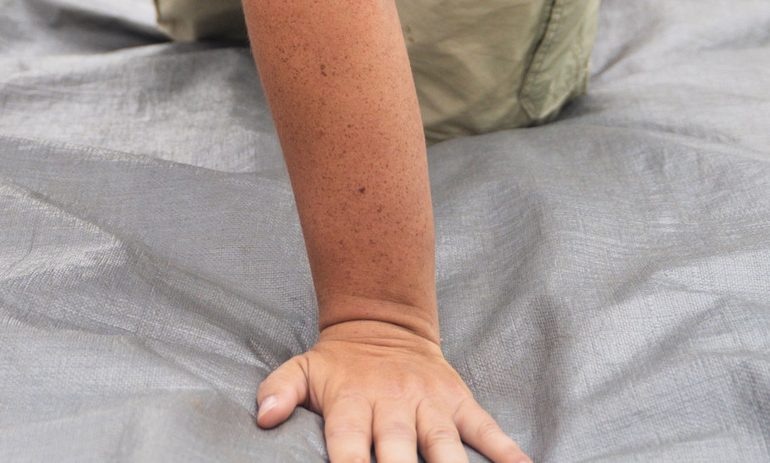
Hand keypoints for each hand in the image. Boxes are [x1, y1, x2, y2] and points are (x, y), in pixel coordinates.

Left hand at [257, 321, 528, 462]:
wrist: (384, 321)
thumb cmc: (339, 364)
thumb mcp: (302, 369)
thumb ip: (279, 390)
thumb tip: (264, 418)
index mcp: (352, 404)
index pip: (350, 448)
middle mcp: (393, 406)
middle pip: (401, 453)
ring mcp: (430, 404)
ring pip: (445, 446)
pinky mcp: (459, 401)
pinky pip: (486, 429)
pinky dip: (506, 452)